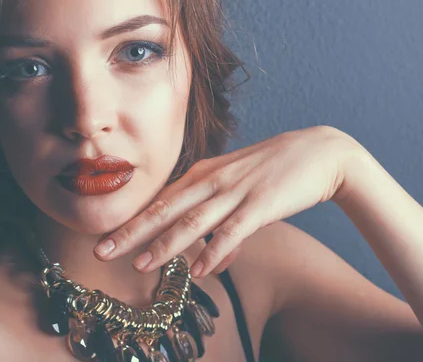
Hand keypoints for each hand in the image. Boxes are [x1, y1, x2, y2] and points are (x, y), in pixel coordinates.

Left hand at [93, 125, 364, 276]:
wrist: (320, 153)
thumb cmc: (274, 171)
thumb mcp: (239, 191)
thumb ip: (219, 226)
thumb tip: (206, 262)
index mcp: (204, 173)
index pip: (161, 200)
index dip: (132, 220)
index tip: (106, 237)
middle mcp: (213, 180)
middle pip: (165, 209)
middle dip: (132, 232)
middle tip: (102, 251)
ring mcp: (237, 191)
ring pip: (192, 221)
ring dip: (164, 245)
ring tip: (139, 266)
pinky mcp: (262, 204)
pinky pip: (234, 230)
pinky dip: (215, 249)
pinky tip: (200, 270)